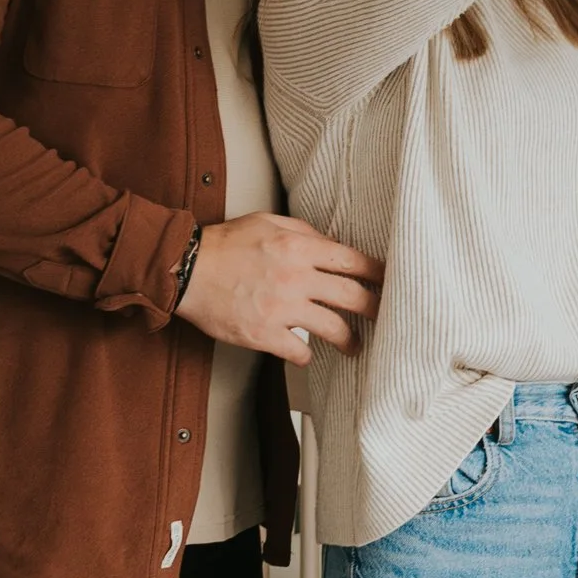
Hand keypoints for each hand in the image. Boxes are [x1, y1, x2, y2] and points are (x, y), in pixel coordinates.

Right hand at [179, 210, 381, 362]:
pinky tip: (306, 354)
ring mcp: (281, 309)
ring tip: (354, 346)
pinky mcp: (264, 334)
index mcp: (299, 248)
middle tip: (384, 317)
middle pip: (353, 297)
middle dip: (375, 309)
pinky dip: (305, 355)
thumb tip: (331, 243)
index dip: (378, 274)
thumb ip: (303, 232)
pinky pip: (298, 352)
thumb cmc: (225, 244)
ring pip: (333, 329)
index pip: (353, 261)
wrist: (187, 270)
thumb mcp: (267, 222)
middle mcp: (296, 278)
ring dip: (349, 340)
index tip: (389, 283)